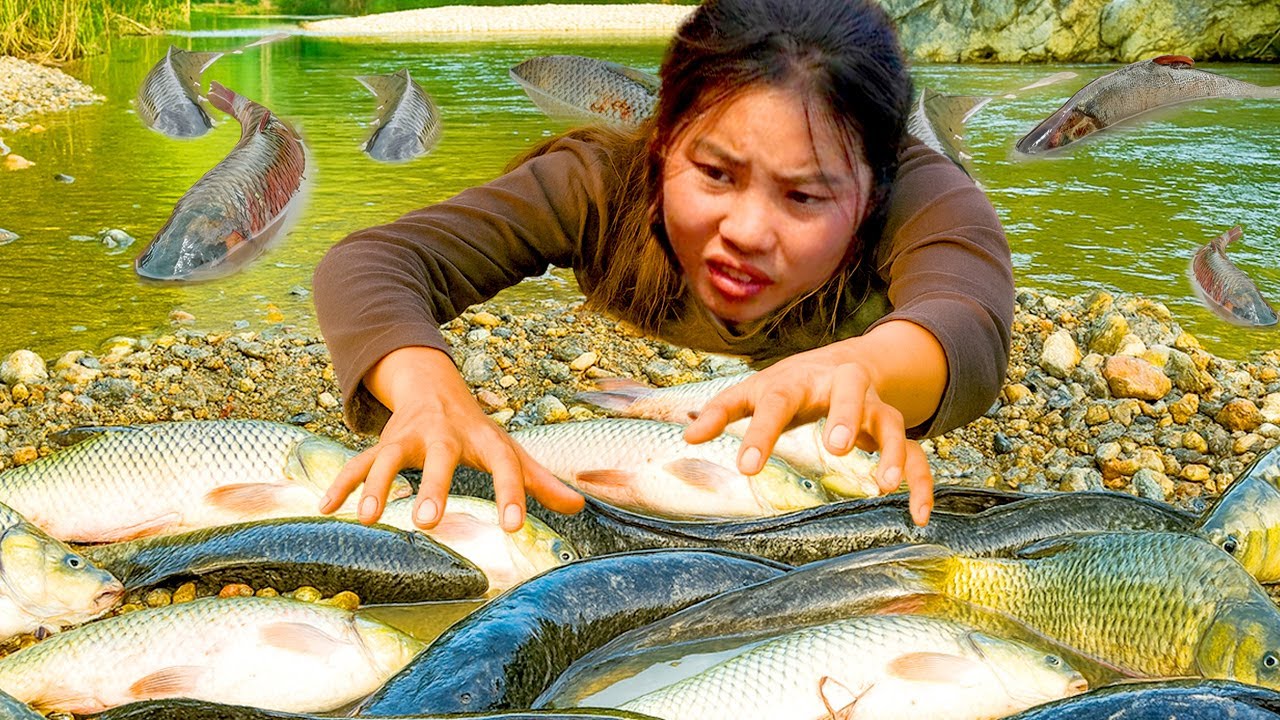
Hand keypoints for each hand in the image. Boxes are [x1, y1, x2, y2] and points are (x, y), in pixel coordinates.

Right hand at [318, 347, 583, 530]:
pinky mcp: (383, 443)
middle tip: (428, 522)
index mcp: (484, 439)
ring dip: (377, 486)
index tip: (512, 528)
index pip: (504, 465)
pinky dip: (343, 484)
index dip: (511, 494)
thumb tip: (579, 507)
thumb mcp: (510, 450)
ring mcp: (410, 438)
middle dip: (432, 487)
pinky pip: (357, 463)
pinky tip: (329, 508)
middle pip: (440, 459)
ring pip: (389, 458)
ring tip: (369, 519)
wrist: (433, 384)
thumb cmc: (477, 430)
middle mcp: (445, 435)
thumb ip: (540, 481)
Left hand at [683, 351, 933, 525]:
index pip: (777, 402)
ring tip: (883, 486)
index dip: (761, 433)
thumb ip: (721, 411)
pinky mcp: (894, 429)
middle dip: (843, 414)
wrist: (847, 361)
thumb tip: (688, 437)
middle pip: (848, 392)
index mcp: (798, 380)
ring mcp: (873, 407)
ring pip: (890, 422)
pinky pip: (916, 455)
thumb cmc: (791, 384)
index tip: (746, 467)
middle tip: (834, 447)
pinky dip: (921, 484)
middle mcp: (841, 387)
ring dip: (890, 451)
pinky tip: (917, 516)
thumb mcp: (754, 391)